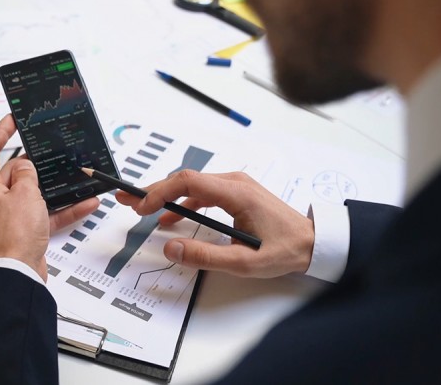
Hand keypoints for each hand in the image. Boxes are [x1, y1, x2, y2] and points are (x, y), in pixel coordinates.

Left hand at [0, 115, 98, 280]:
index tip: (13, 119)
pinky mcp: (27, 230)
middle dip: (36, 165)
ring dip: (55, 188)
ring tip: (74, 177)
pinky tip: (84, 203)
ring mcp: (12, 214)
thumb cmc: (12, 236)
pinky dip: (65, 209)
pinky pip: (48, 213)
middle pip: (16, 171)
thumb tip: (27, 165)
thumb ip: (27, 174)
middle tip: (52, 154)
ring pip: (35, 193)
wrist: (17, 272)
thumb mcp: (24, 194)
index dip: (1, 131)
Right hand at [115, 170, 314, 277]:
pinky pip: (202, 192)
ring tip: (140, 207)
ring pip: (191, 184)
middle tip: (125, 198)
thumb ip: (205, 256)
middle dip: (153, 189)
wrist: (315, 242)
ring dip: (165, 194)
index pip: (187, 182)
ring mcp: (236, 186)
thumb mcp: (244, 261)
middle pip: (184, 178)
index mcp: (236, 193)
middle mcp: (234, 182)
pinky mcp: (237, 194)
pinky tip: (169, 217)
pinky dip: (182, 201)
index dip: (160, 191)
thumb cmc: (285, 250)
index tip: (140, 207)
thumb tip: (170, 247)